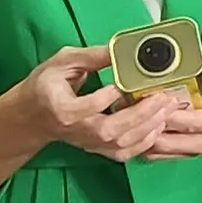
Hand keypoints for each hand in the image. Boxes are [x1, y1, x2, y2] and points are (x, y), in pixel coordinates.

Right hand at [14, 44, 174, 162]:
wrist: (34, 116)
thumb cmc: (47, 85)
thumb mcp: (63, 62)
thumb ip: (91, 56)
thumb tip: (120, 49)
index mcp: (61, 107)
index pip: (84, 109)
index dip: (104, 99)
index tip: (120, 85)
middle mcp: (76, 130)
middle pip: (109, 130)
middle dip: (140, 115)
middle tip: (163, 97)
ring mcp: (89, 143)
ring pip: (120, 144)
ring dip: (148, 127)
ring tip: (166, 108)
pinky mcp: (98, 149)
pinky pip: (124, 153)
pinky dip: (144, 143)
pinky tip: (158, 126)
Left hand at [143, 72, 201, 159]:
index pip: (192, 122)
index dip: (171, 115)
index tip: (155, 104)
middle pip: (173, 141)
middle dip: (152, 128)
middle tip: (136, 113)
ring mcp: (197, 153)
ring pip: (163, 150)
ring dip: (146, 138)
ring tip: (133, 122)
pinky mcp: (187, 156)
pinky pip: (161, 156)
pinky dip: (147, 146)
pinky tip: (138, 133)